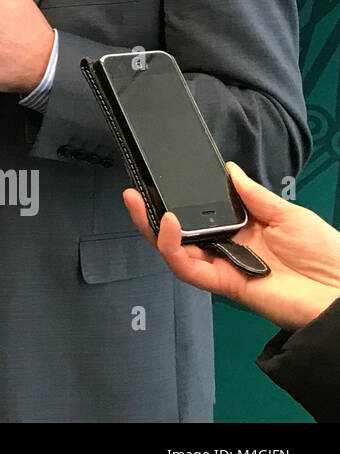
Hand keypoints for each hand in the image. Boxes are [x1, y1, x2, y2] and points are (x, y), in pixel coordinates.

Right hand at [123, 162, 339, 330]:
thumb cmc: (325, 254)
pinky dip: (172, 247)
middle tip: (133, 191)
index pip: (198, 213)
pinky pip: (187, 268)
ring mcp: (221, 266)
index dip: (176, 198)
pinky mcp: (222, 284)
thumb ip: (254, 195)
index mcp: (241, 230)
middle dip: (149, 212)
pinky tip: (168, 224)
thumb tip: (228, 170)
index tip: (160, 178)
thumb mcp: (288, 213)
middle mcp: (226, 249)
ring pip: (174, 250)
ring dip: (152, 227)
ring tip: (139, 201)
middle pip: (177, 233)